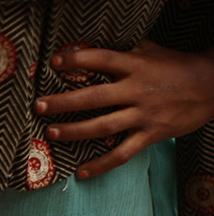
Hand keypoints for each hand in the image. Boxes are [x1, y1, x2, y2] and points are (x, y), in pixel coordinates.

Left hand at [35, 40, 213, 178]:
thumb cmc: (176, 65)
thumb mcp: (151, 50)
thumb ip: (123, 50)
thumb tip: (91, 44)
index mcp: (137, 65)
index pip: (103, 59)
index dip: (79, 59)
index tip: (54, 61)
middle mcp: (137, 90)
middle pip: (95, 97)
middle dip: (64, 102)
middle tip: (38, 106)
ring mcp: (144, 115)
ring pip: (103, 126)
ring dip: (74, 132)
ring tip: (50, 134)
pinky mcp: (151, 135)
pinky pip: (122, 154)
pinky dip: (101, 165)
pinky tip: (80, 172)